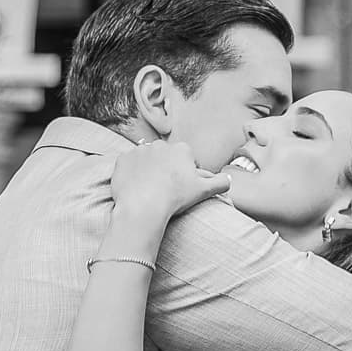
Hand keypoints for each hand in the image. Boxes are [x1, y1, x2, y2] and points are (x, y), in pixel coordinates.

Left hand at [110, 140, 230, 219]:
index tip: (181, 188)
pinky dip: (131, 173)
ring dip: (148, 170)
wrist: (143, 206)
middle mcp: (160, 144)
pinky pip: (128, 164)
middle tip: (165, 189)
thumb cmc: (175, 197)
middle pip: (165, 157)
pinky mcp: (122, 159)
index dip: (185, 174)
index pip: (186, 159)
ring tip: (149, 189)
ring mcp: (139, 150)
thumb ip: (221, 182)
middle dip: (166, 169)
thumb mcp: (204, 191)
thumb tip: (229, 179)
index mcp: (181, 149)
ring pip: (146, 159)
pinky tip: (135, 187)